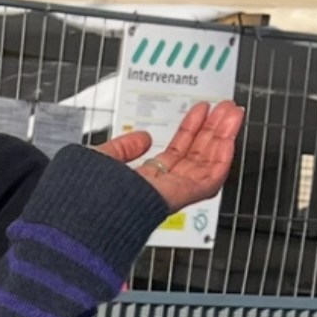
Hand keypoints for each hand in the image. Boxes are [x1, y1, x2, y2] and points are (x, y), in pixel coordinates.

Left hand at [93, 101, 244, 212]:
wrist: (85, 208)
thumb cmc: (84, 192)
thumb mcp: (103, 159)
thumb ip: (122, 148)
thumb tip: (142, 137)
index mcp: (144, 181)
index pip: (176, 154)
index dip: (190, 131)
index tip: (200, 111)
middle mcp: (162, 188)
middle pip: (196, 156)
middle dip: (211, 129)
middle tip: (224, 108)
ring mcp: (173, 193)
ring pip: (207, 163)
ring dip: (223, 137)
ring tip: (231, 113)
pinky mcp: (182, 197)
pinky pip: (210, 178)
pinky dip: (222, 158)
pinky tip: (228, 139)